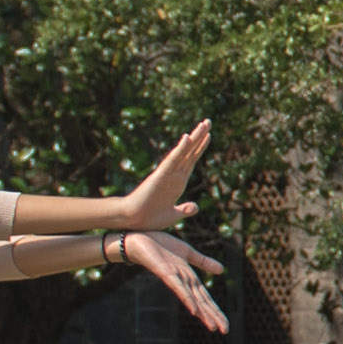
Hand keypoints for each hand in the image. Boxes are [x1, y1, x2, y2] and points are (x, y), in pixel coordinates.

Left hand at [108, 229, 231, 333]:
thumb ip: (203, 262)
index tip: (225, 326)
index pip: (206, 298)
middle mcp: (182, 282)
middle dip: (214, 316)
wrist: (138, 238)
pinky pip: (178, 287)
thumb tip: (222, 270)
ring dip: (203, 314)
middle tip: (225, 331)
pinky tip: (194, 310)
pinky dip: (187, 298)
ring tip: (212, 327)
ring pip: (192, 299)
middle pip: (202, 302)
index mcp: (189, 279)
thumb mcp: (187, 252)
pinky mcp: (165, 273)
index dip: (216, 311)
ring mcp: (174, 279)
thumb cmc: (159, 246)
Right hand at [120, 122, 216, 236]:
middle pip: (190, 152)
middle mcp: (174, 174)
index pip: (191, 160)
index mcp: (178, 182)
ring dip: (194, 137)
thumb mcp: (173, 215)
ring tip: (204, 124)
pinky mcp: (160, 176)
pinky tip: (187, 138)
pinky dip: (180, 149)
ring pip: (184, 152)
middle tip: (208, 121)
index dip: (200, 148)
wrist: (134, 222)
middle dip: (199, 136)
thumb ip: (184, 210)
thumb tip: (195, 207)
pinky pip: (172, 160)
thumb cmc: (150, 219)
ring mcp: (168, 174)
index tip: (208, 135)